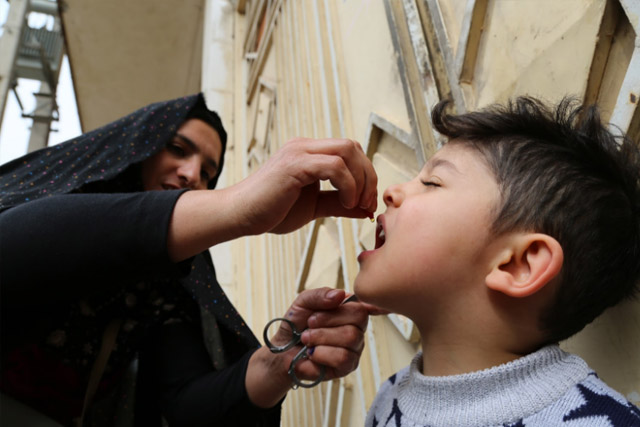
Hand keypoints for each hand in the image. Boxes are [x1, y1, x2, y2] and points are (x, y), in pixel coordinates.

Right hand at [230, 138, 377, 234]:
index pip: (350, 151)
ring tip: (355, 204)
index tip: (368, 202)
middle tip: (367, 203)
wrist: (239, 216)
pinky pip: (334, 165)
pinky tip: (344, 203)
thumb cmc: (271, 211)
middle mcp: (305, 146)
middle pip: (353, 146)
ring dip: (360, 180)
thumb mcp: (314, 207)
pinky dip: (347, 185)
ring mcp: (299, 152)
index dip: (366, 175)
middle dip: (368, 176)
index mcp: (309, 153)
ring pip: (347, 151)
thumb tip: (367, 209)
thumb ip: (340, 205)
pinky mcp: (294, 164)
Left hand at [245, 287, 377, 406]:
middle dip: (327, 320)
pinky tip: (314, 353)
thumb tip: (340, 294)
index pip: (360, 306)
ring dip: (321, 337)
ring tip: (308, 340)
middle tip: (310, 325)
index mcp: (349, 311)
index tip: (320, 311)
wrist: (283, 350)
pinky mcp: (348, 366)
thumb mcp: (303, 302)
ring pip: (351, 338)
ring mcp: (354, 348)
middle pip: (358, 319)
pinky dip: (322, 354)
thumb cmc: (296, 325)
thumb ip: (321, 294)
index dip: (341, 308)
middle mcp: (356, 328)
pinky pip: (343, 358)